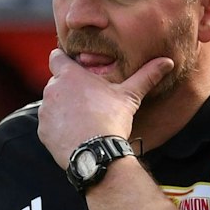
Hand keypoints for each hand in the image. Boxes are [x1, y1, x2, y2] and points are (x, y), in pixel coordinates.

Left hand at [36, 50, 173, 166]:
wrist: (96, 152)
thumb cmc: (111, 119)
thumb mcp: (130, 95)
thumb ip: (146, 76)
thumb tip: (167, 62)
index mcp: (70, 75)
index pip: (56, 57)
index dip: (64, 61)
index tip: (75, 69)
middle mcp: (52, 89)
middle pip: (57, 83)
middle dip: (68, 90)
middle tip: (88, 101)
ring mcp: (45, 111)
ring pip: (52, 105)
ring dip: (63, 109)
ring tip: (83, 121)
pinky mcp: (42, 131)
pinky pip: (49, 126)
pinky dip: (58, 129)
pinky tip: (76, 135)